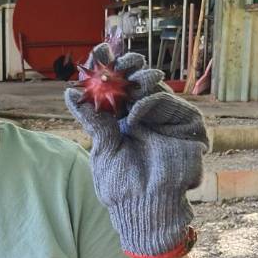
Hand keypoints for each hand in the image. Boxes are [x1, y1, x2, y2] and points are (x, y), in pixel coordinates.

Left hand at [66, 44, 208, 257]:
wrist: (144, 207)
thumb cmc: (120, 185)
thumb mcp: (102, 149)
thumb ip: (92, 120)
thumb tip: (70, 93)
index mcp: (122, 119)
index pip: (116, 87)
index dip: (109, 69)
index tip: (98, 50)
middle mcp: (145, 116)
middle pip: (137, 81)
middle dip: (128, 67)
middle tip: (121, 59)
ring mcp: (167, 119)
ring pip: (155, 87)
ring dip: (140, 80)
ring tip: (130, 81)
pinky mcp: (187, 126)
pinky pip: (170, 104)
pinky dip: (151, 104)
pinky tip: (135, 115)